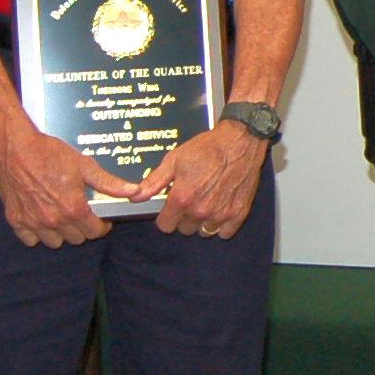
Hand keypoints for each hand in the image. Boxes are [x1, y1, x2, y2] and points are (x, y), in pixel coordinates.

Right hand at [0, 120, 131, 246]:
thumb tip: (134, 191)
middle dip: (82, 228)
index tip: (98, 217)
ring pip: (54, 242)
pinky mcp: (15, 220)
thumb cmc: (50, 153)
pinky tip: (40, 217)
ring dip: (60, 233)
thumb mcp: (84, 166)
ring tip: (61, 216)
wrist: (16, 147)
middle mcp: (54, 220)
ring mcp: (33, 222)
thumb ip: (108, 183)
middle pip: (76, 239)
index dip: (100, 225)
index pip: (94, 232)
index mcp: (73, 209)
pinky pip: (30, 239)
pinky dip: (36, 233)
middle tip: (79, 212)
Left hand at [144, 118, 270, 238]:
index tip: (171, 206)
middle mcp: (200, 210)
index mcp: (182, 198)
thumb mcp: (174, 160)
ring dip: (202, 222)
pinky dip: (221, 225)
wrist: (240, 141)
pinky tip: (220, 208)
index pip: (165, 226)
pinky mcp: (238, 213)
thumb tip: (135, 197)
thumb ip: (154, 181)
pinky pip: (224, 233)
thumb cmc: (206, 148)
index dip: (166, 216)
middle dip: (184, 217)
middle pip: (184, 229)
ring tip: (206, 203)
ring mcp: (220, 214)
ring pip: (203, 232)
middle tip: (191, 200)